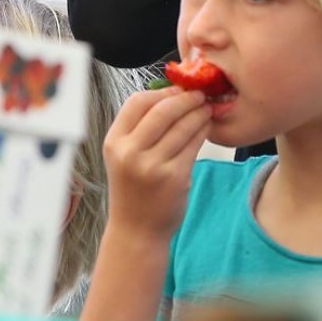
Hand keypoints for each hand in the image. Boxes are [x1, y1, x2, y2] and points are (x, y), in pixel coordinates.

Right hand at [103, 86, 211, 242]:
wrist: (136, 231)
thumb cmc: (134, 189)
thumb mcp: (124, 155)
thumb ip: (140, 127)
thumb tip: (172, 93)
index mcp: (114, 142)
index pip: (137, 102)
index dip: (162, 92)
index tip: (178, 89)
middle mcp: (130, 153)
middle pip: (163, 110)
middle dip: (186, 97)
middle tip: (200, 93)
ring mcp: (152, 166)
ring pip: (182, 125)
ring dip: (199, 111)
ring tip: (207, 107)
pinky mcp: (174, 177)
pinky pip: (194, 144)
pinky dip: (203, 130)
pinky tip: (207, 125)